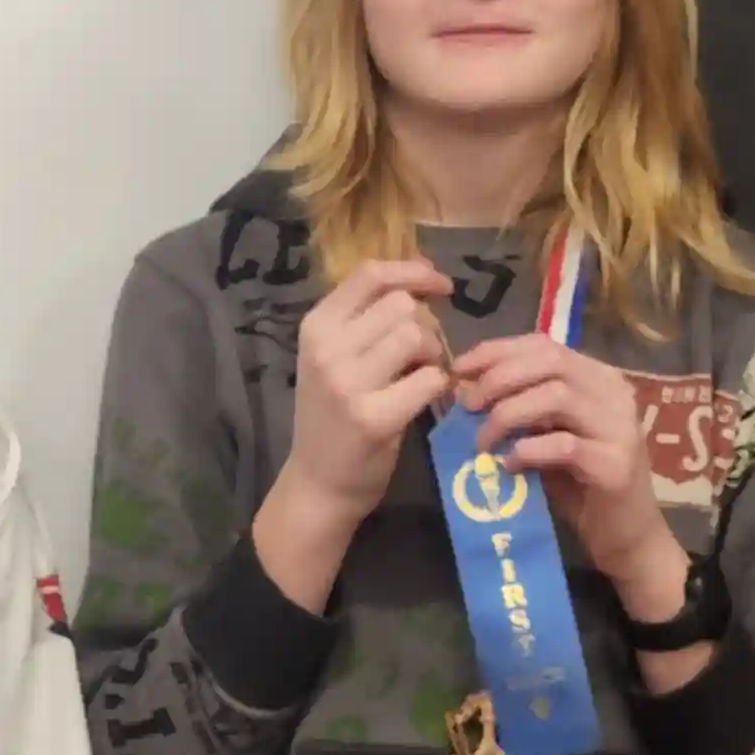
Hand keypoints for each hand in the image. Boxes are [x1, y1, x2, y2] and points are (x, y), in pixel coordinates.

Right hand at [277, 258, 462, 517]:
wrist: (317, 483)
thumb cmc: (332, 416)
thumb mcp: (332, 357)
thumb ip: (364, 319)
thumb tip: (421, 280)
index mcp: (315, 327)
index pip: (370, 274)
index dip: (413, 271)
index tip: (439, 284)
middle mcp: (326, 350)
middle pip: (401, 305)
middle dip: (424, 324)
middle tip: (420, 354)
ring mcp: (347, 384)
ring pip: (416, 336)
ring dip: (431, 354)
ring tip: (419, 376)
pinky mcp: (374, 417)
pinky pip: (430, 379)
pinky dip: (437, 386)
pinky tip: (424, 399)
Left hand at [449, 332, 680, 606]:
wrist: (626, 536)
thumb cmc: (580, 485)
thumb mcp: (545, 437)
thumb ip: (517, 410)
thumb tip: (462, 390)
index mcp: (598, 378)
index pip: (544, 345)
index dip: (496, 352)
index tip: (458, 370)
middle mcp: (615, 394)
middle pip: (550, 361)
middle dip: (498, 379)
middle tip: (467, 407)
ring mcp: (620, 427)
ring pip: (556, 396)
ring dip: (507, 415)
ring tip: (483, 442)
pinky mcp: (615, 465)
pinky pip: (563, 445)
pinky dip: (526, 452)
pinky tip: (508, 467)